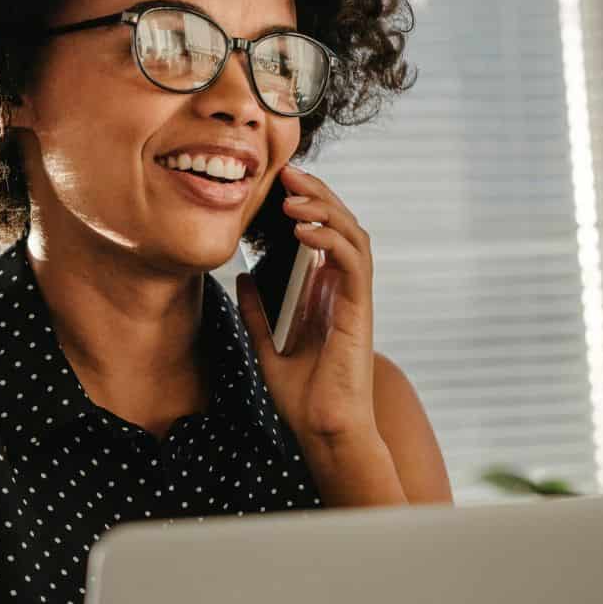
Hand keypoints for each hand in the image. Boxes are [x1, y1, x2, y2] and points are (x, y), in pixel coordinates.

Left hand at [235, 163, 378, 452]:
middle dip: (316, 194)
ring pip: (352, 235)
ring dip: (324, 210)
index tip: (278, 184)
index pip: (322, 234)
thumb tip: (242, 276)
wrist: (322, 430)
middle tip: (288, 173)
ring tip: (293, 196)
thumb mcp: (266, 344)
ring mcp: (354, 298)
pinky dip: (331, 240)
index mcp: (325, 292)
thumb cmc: (302, 394)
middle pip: (340, 225)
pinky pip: (352, 263)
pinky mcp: (360, 311)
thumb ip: (257, 310)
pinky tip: (303, 231)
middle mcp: (343, 290)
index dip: (306, 204)